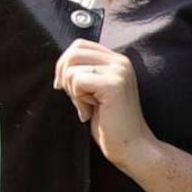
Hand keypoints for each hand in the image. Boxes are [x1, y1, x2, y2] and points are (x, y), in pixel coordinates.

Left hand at [53, 39, 163, 177]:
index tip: (65, 86)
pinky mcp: (113, 85)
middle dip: (65, 77)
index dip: (64, 64)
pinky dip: (77, 100)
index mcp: (117, 60)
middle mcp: (120, 62)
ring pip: (72, 68)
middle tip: (76, 99)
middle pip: (73, 52)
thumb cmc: (110, 123)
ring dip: (72, 91)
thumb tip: (60, 65)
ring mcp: (119, 72)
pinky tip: (90, 112)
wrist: (131, 147)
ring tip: (87, 106)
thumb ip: (84, 73)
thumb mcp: (94, 91)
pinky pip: (77, 81)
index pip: (79, 45)